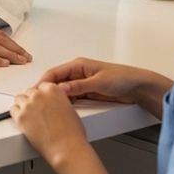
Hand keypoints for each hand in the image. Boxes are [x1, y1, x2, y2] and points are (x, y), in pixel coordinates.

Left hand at [10, 82, 89, 167]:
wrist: (66, 148)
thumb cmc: (72, 134)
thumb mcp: (69, 110)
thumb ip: (58, 102)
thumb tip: (53, 105)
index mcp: (53, 90)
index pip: (42, 86)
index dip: (42, 95)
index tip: (42, 101)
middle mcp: (39, 95)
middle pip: (30, 92)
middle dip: (32, 100)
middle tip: (36, 111)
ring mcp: (28, 105)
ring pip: (19, 99)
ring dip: (23, 105)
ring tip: (29, 116)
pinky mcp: (20, 117)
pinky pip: (13, 110)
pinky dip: (17, 114)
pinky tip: (23, 120)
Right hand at [37, 57, 161, 103]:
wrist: (138, 87)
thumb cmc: (122, 78)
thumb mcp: (98, 82)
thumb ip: (79, 86)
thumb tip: (61, 89)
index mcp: (79, 65)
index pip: (55, 73)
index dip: (43, 82)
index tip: (35, 91)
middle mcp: (78, 73)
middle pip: (57, 82)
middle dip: (47, 91)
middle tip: (39, 102)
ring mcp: (82, 83)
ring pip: (63, 91)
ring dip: (57, 98)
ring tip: (49, 107)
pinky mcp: (87, 93)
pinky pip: (72, 98)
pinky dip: (66, 103)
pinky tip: (62, 109)